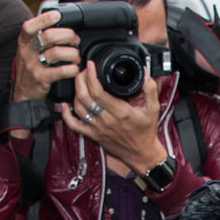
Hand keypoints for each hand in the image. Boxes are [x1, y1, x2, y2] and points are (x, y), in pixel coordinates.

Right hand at [11, 9, 80, 102]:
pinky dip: (71, 69)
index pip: (30, 26)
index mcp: (24, 42)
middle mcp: (27, 52)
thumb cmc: (30, 69)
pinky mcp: (41, 79)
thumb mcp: (29, 51)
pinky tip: (74, 69)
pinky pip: (59, 71)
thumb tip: (58, 26)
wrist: (24, 93)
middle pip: (48, 37)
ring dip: (72, 53)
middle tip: (75, 40)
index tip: (57, 15)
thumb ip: (39, 39)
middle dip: (66, 35)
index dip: (44, 19)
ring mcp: (33, 65)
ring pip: (56, 53)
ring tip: (76, 56)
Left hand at [61, 60, 166, 174]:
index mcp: (121, 112)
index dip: (91, 76)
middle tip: (83, 71)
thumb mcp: (153, 109)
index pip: (99, 92)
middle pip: (85, 97)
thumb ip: (151, 90)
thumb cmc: (146, 132)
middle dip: (81, 80)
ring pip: (78, 108)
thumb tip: (145, 74)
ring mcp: (98, 128)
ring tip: (79, 82)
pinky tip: (65, 105)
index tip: (91, 65)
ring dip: (75, 92)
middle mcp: (107, 120)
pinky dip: (66, 115)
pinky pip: (75, 126)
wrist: (142, 154)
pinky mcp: (94, 135)